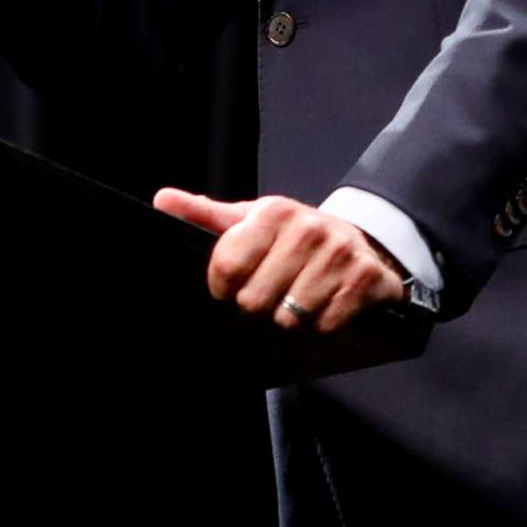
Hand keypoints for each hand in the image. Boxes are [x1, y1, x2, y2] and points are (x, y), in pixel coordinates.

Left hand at [152, 190, 406, 332]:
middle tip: (271, 295)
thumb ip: (205, 214)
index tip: (232, 288)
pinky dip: (321, 326)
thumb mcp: (250, 220)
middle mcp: (307, 228)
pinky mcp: (364, 279)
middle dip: (259, 308)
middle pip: (254, 301)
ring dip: (290, 320)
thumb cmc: (293, 237)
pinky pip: (325, 326)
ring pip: (290, 318)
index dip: (223, 289)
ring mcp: (339, 253)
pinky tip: (323, 306)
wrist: (360, 242)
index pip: (225, 269)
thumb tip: (161, 199)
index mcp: (273, 212)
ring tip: (297, 300)